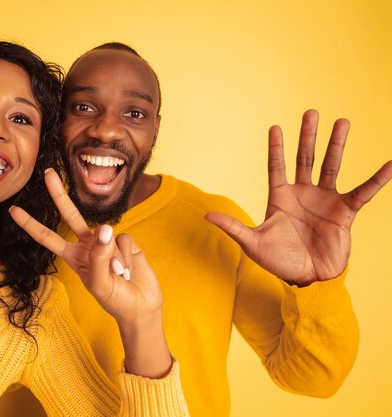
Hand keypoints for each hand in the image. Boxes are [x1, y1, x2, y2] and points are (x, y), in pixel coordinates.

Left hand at [9, 169, 162, 324]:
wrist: (142, 306)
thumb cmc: (115, 299)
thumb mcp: (100, 282)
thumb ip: (99, 256)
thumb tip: (105, 228)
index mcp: (73, 257)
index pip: (48, 237)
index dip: (30, 224)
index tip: (13, 210)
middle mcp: (88, 245)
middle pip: (70, 214)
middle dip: (59, 194)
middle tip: (47, 172)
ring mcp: (107, 242)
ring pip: (106, 235)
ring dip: (115, 259)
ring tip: (120, 276)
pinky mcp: (125, 241)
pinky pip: (123, 239)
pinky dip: (127, 256)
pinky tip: (130, 268)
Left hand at [206, 109, 391, 285]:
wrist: (307, 279)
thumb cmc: (278, 262)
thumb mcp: (253, 244)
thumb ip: (233, 227)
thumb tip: (206, 216)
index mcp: (279, 198)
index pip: (276, 167)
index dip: (276, 148)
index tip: (274, 127)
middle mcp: (302, 194)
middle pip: (305, 158)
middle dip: (307, 136)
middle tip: (311, 112)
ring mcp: (324, 200)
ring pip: (331, 166)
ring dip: (336, 145)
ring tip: (342, 122)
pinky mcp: (344, 212)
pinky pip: (363, 192)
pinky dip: (377, 179)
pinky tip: (390, 164)